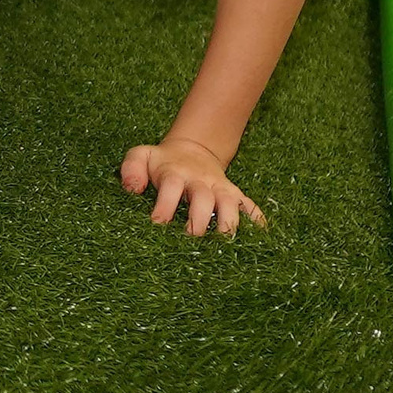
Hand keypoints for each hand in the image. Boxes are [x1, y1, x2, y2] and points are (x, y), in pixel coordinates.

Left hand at [120, 137, 265, 236]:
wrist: (193, 149)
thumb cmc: (162, 161)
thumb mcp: (142, 155)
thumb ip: (131, 168)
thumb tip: (132, 189)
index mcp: (175, 173)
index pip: (171, 188)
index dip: (164, 207)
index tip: (157, 225)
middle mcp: (200, 181)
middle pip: (203, 199)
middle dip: (197, 221)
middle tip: (189, 239)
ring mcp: (220, 188)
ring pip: (230, 204)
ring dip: (228, 223)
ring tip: (223, 243)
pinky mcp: (235, 194)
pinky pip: (250, 205)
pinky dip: (256, 219)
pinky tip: (260, 236)